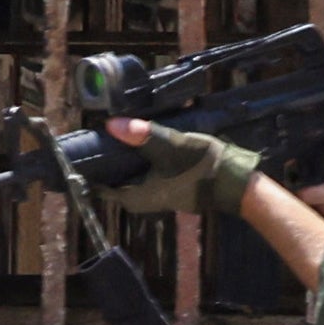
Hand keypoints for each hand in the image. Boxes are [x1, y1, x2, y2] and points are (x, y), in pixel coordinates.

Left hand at [90, 119, 257, 220]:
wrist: (239, 185)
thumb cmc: (203, 170)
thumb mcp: (172, 147)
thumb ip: (143, 136)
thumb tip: (112, 124)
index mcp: (135, 196)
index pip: (98, 185)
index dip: (89, 167)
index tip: (85, 148)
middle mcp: (141, 199)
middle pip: (114, 178)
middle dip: (108, 159)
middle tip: (102, 136)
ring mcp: (156, 194)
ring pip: (131, 175)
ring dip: (127, 159)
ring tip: (124, 136)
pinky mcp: (169, 188)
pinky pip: (146, 174)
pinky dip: (142, 161)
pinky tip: (147, 145)